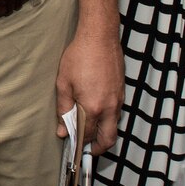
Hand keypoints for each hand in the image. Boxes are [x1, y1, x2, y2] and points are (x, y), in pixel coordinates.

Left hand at [55, 31, 123, 155]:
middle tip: (86, 148)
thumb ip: (64, 110)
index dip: (78, 143)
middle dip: (97, 148)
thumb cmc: (80, 56)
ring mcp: (118, 99)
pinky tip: (96, 111)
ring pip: (114, 126)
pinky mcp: (121, 91)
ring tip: (88, 129)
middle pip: (108, 139)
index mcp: (93, 108)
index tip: (72, 144)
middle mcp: (109, 107)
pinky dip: (108, 119)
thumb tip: (63, 130)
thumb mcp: (64, 83)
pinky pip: (117, 113)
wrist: (100, 36)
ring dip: (103, 133)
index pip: (87, 136)